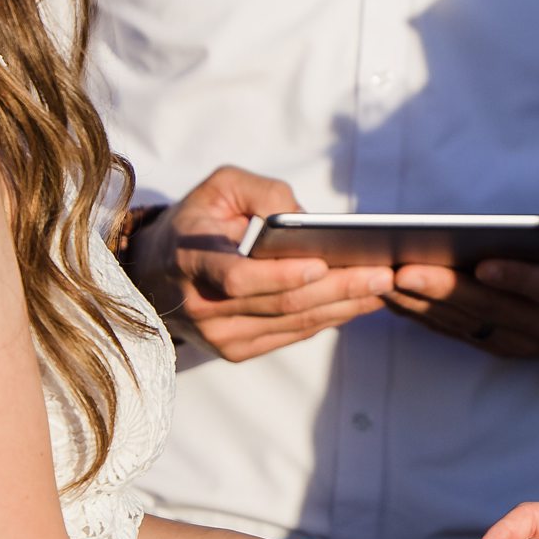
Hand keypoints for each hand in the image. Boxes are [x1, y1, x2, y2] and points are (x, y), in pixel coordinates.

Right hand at [133, 165, 392, 361]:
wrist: (157, 269)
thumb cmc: (198, 220)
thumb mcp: (221, 187)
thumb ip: (262, 193)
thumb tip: (304, 219)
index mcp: (192, 261)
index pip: (239, 278)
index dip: (281, 275)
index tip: (322, 264)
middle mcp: (203, 307)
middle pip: (281, 303)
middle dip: (338, 289)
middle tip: (381, 274)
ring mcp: (220, 335)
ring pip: (292, 323)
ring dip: (343, 307)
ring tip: (381, 288)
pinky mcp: (236, 350)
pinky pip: (291, 334)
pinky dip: (328, 319)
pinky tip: (357, 303)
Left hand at [386, 211, 538, 363]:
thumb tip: (518, 232)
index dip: (517, 278)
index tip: (484, 265)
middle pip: (494, 309)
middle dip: (447, 289)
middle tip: (406, 269)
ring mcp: (524, 343)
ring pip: (469, 324)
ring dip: (424, 304)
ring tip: (386, 279)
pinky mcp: (501, 349)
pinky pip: (459, 333)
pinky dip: (425, 315)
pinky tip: (395, 296)